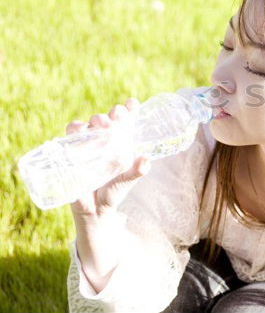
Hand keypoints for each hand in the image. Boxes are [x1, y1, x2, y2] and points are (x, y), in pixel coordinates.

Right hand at [67, 98, 150, 217]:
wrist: (94, 209)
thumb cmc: (113, 191)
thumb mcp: (127, 180)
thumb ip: (138, 171)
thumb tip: (145, 159)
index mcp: (120, 143)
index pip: (125, 121)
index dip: (129, 109)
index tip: (132, 103)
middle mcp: (104, 140)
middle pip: (108, 118)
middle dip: (114, 113)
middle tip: (117, 116)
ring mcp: (87, 145)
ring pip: (88, 123)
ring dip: (95, 119)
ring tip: (102, 125)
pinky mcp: (72, 152)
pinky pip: (71, 135)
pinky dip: (75, 130)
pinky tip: (79, 130)